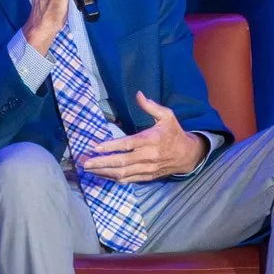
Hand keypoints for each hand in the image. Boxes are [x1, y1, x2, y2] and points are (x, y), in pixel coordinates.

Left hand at [77, 90, 206, 182]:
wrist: (188, 155)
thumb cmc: (174, 133)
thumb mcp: (167, 116)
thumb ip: (151, 106)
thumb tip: (138, 94)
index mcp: (152, 140)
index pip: (128, 144)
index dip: (111, 146)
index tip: (96, 147)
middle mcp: (148, 156)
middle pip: (122, 161)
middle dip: (102, 162)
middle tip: (85, 162)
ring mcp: (147, 169)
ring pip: (123, 173)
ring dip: (104, 172)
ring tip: (89, 169)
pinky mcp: (147, 176)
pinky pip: (128, 179)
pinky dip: (113, 178)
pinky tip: (102, 174)